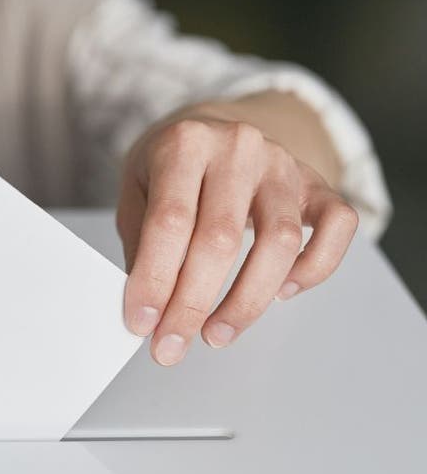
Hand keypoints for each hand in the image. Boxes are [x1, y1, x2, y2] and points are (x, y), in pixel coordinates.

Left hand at [117, 110, 357, 365]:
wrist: (210, 129)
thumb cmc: (168, 166)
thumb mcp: (136, 189)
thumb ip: (140, 242)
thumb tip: (148, 308)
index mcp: (184, 144)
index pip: (170, 221)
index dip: (155, 279)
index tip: (142, 323)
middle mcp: (238, 148)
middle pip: (220, 239)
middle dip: (192, 304)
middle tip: (172, 345)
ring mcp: (283, 164)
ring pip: (280, 242)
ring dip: (247, 301)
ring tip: (216, 334)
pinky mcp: (317, 184)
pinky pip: (338, 228)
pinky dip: (315, 269)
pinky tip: (281, 293)